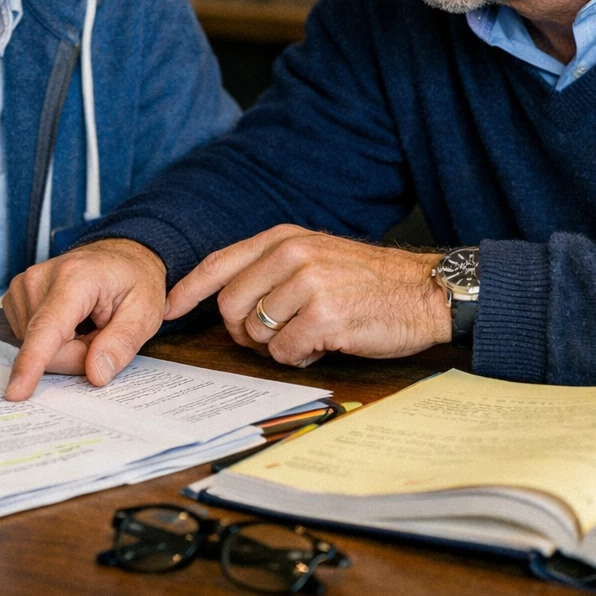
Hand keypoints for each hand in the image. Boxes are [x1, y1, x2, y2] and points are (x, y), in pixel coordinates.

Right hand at [3, 238, 166, 400]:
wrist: (119, 257)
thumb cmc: (134, 282)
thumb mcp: (145, 312)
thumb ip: (122, 343)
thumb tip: (95, 374)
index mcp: (75, 277)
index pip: (48, 328)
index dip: (32, 362)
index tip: (15, 392)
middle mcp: (40, 278)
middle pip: (47, 349)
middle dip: (77, 355)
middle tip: (102, 332)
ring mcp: (23, 287)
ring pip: (38, 348)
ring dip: (66, 347)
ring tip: (88, 323)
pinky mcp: (15, 298)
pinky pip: (31, 340)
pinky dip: (54, 341)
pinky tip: (70, 323)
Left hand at [163, 225, 449, 366]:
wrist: (425, 292)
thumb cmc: (369, 281)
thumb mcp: (317, 256)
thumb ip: (273, 269)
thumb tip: (227, 302)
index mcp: (285, 238)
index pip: (220, 263)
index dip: (189, 289)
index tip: (170, 310)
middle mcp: (292, 255)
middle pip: (230, 306)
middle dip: (244, 332)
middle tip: (272, 336)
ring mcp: (308, 284)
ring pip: (256, 333)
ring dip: (277, 345)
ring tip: (309, 334)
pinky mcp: (324, 316)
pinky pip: (284, 352)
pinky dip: (300, 357)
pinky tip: (324, 344)